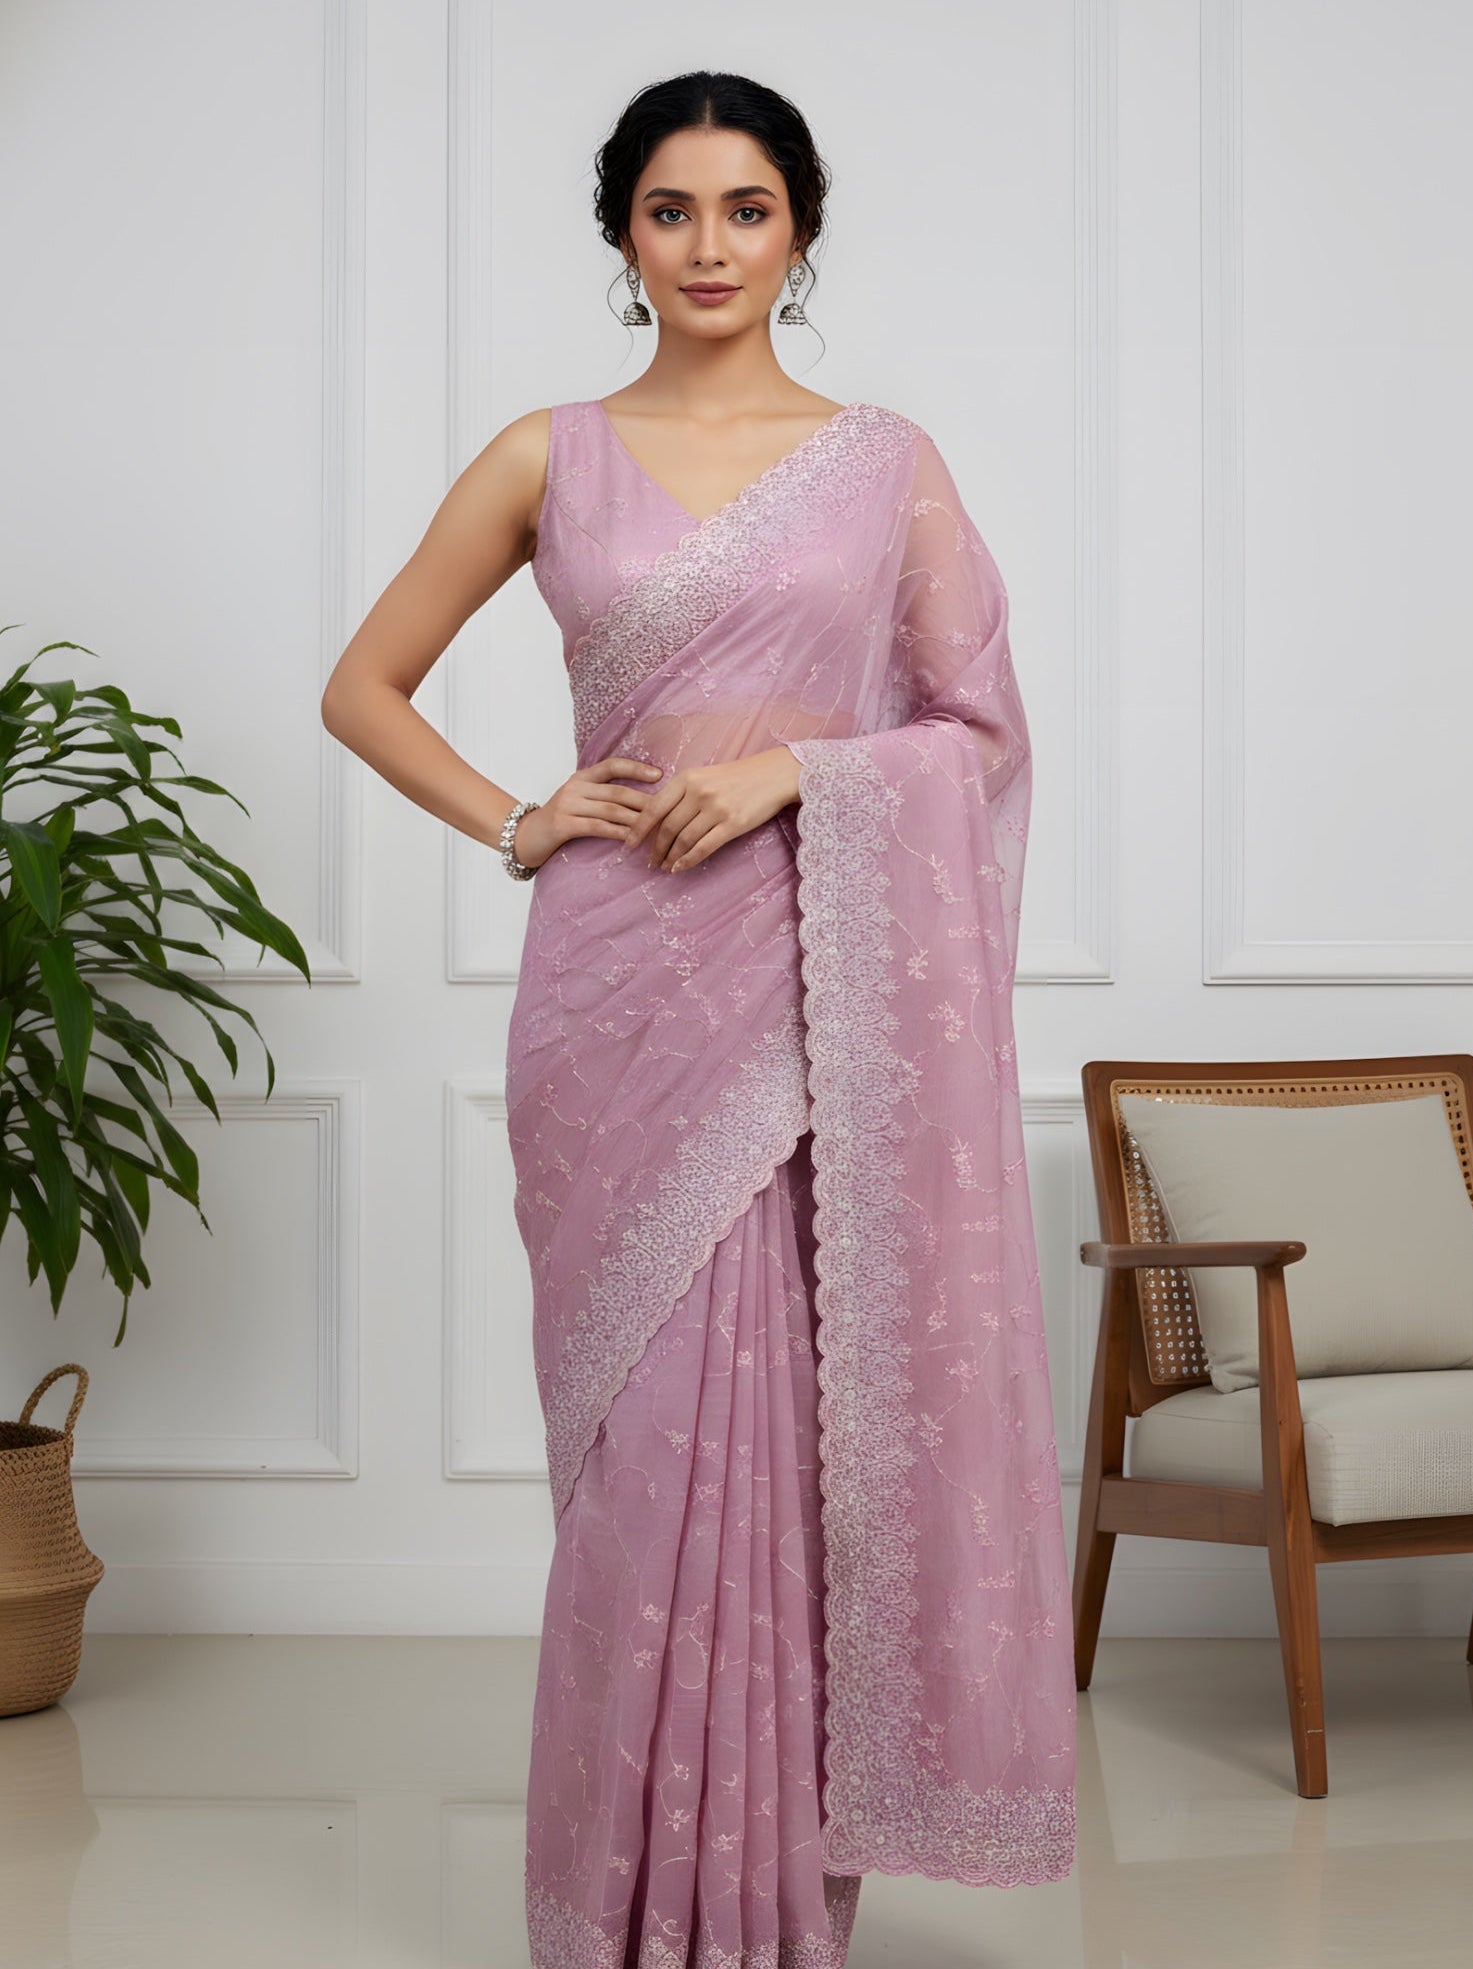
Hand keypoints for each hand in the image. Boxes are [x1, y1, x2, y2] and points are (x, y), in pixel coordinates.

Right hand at [509, 755, 662, 869]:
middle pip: (617, 792)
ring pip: (610, 810)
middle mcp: (575, 787)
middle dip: (645, 802)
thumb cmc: (561, 820)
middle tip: (668, 811)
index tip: (659, 774)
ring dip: (636, 821)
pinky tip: (632, 839)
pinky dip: (618, 833)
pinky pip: (597, 827)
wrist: (526, 836)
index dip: (636, 768)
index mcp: (582, 777)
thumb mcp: (580, 800)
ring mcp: (568, 804)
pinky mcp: (563, 824)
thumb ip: (603, 796)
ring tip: (656, 829)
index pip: (612, 765)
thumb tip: (642, 801)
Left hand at [626, 746, 800, 872]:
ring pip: (684, 840)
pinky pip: (704, 848)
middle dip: (655, 848)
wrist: (773, 775)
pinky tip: (680, 868)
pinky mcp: (733, 824)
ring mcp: (716, 809)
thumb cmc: (736, 777)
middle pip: (668, 827)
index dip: (639, 829)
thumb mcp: (704, 775)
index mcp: (687, 778)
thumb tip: (657, 820)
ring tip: (665, 866)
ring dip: (671, 857)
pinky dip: (688, 861)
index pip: (654, 807)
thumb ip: (681, 794)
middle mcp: (699, 792)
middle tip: (651, 862)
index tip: (629, 844)